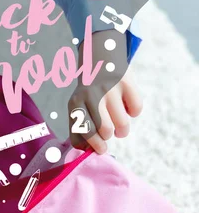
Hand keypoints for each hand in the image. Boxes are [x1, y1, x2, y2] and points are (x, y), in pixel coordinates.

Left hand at [69, 30, 142, 153]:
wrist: (99, 60)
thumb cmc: (89, 95)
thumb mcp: (78, 109)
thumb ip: (79, 131)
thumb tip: (86, 152)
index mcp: (76, 104)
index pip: (86, 132)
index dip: (95, 145)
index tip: (102, 149)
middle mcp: (91, 95)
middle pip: (106, 130)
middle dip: (110, 137)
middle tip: (110, 132)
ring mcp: (109, 88)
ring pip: (122, 124)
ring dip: (123, 130)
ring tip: (119, 125)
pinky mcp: (126, 82)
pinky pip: (136, 110)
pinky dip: (133, 112)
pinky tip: (126, 106)